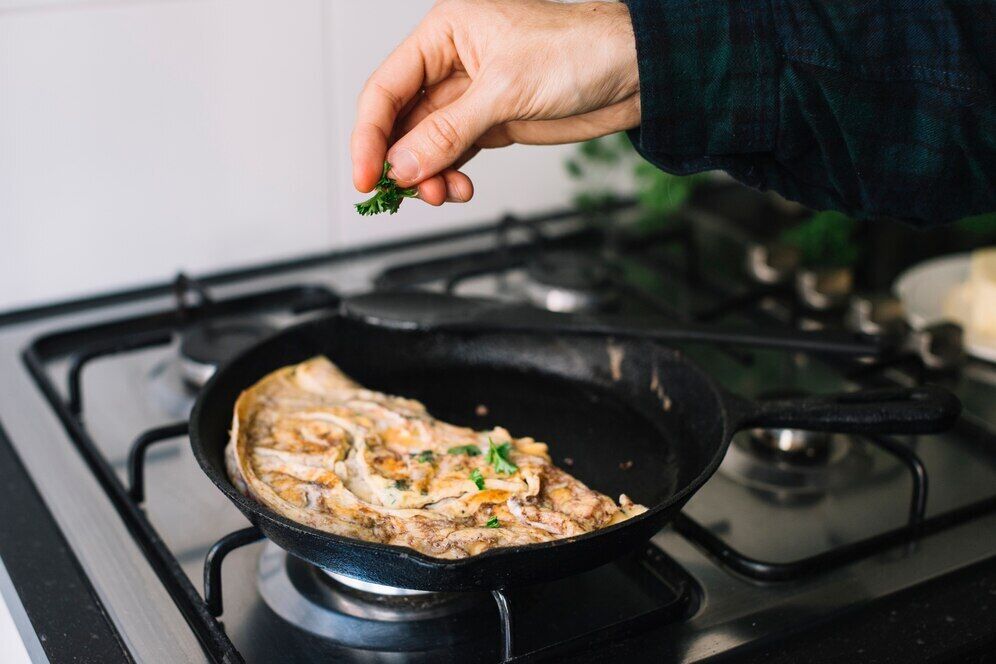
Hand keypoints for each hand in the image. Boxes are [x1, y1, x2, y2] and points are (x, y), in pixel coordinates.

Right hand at [351, 0, 639, 206]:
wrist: (632, 73)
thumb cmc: (579, 52)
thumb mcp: (504, 90)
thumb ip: (447, 131)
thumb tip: (402, 164)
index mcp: (445, 31)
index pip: (387, 87)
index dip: (370, 135)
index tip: (367, 176)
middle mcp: (452, 60)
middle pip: (401, 120)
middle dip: (402, 161)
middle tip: (407, 193)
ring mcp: (471, 94)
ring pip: (426, 143)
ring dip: (427, 175)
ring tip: (443, 194)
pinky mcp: (490, 121)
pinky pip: (452, 154)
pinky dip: (449, 176)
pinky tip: (458, 189)